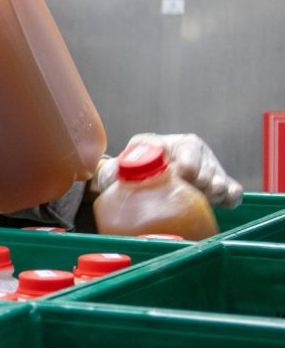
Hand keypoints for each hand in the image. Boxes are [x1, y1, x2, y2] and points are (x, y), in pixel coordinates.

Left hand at [93, 133, 242, 207]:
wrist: (135, 184)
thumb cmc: (125, 174)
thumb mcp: (115, 169)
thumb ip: (113, 170)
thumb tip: (118, 172)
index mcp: (166, 143)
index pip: (188, 148)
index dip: (189, 163)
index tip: (184, 174)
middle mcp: (189, 150)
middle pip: (209, 167)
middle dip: (202, 183)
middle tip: (191, 192)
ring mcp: (206, 167)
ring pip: (221, 181)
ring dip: (213, 193)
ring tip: (199, 199)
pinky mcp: (218, 183)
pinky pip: (234, 192)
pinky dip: (229, 199)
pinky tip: (218, 204)